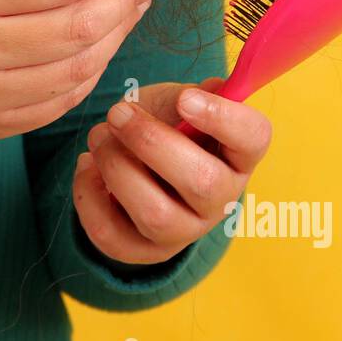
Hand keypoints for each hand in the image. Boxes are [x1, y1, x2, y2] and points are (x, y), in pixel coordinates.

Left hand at [73, 78, 271, 264]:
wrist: (136, 159)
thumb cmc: (166, 126)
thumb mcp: (175, 100)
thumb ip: (189, 95)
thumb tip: (210, 89)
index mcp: (238, 154)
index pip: (253, 138)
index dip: (223, 119)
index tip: (186, 99)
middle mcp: (221, 199)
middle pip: (202, 182)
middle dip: (149, 141)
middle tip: (116, 113)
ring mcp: (185, 231)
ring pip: (156, 215)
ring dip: (116, 168)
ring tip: (98, 138)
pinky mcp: (145, 251)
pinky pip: (113, 236)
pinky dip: (89, 196)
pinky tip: (88, 166)